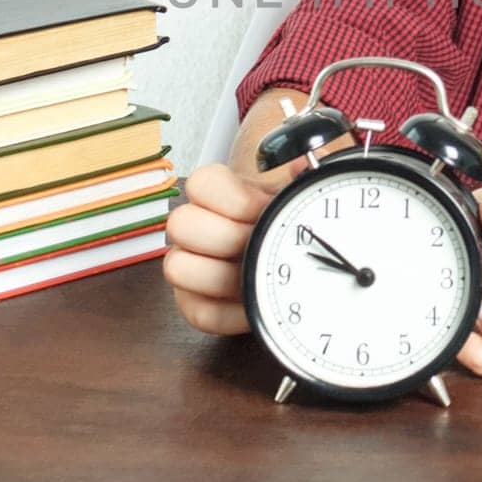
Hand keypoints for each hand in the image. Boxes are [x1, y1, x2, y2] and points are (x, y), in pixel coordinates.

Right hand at [163, 158, 306, 335]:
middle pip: (180, 224)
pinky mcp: (194, 303)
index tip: (262, 209)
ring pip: (178, 268)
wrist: (287, 255)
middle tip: (259, 243)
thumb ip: (303, 175)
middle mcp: (196, 227)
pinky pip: (199, 312)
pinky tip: (255, 302)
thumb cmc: (285, 221)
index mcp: (219, 194)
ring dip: (222, 276)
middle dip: (225, 237)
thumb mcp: (297, 193)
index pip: (200, 183)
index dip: (232, 198)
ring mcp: (190, 265)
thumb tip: (302, 167)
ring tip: (256, 274)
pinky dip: (230, 313)